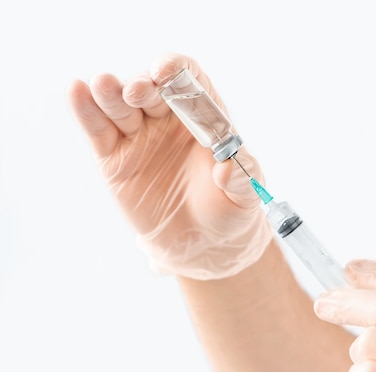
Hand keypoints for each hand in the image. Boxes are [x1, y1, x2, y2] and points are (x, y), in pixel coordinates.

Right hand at [67, 54, 271, 278]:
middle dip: (144, 86)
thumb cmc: (229, 210)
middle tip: (138, 92)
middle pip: (152, 89)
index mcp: (204, 119)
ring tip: (104, 86)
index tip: (166, 73)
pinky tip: (76, 91)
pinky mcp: (115, 157)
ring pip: (121, 105)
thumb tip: (227, 169)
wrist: (202, 243)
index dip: (177, 70)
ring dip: (111, 93)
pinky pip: (99, 130)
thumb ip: (240, 179)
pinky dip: (86, 110)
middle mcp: (169, 120)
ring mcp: (140, 136)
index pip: (189, 81)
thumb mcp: (244, 196)